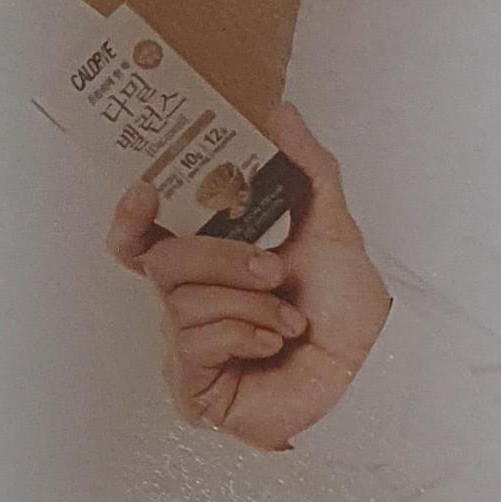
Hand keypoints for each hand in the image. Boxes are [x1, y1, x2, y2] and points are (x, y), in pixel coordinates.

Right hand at [106, 100, 390, 451]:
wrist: (370, 372)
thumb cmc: (346, 311)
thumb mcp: (332, 227)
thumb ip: (306, 166)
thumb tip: (280, 112)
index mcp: (208, 267)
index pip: (142, 242)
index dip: (130, 219)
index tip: (145, 191)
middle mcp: (189, 305)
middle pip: (162, 264)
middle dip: (223, 259)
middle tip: (275, 269)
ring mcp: (187, 348)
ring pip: (182, 303)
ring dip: (252, 305)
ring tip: (289, 321)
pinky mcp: (193, 389)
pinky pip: (195, 343)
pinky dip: (245, 336)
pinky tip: (272, 348)